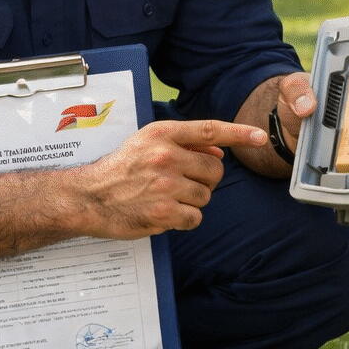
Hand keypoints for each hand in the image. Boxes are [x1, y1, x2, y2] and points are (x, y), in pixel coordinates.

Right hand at [76, 118, 267, 235]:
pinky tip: (165, 213)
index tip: (260, 136)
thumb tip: (220, 150)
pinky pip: (195, 217)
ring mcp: (165, 185)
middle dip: (206, 179)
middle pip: (214, 169)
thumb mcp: (148, 143)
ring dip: (193, 200)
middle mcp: (165, 156)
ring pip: (206, 195)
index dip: (239, 133)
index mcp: (162, 134)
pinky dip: (185, 219)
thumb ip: (185, 143)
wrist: (88, 196)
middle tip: (182, 182)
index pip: (210, 129)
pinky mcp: (163, 212)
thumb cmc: (121, 168)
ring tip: (167, 197)